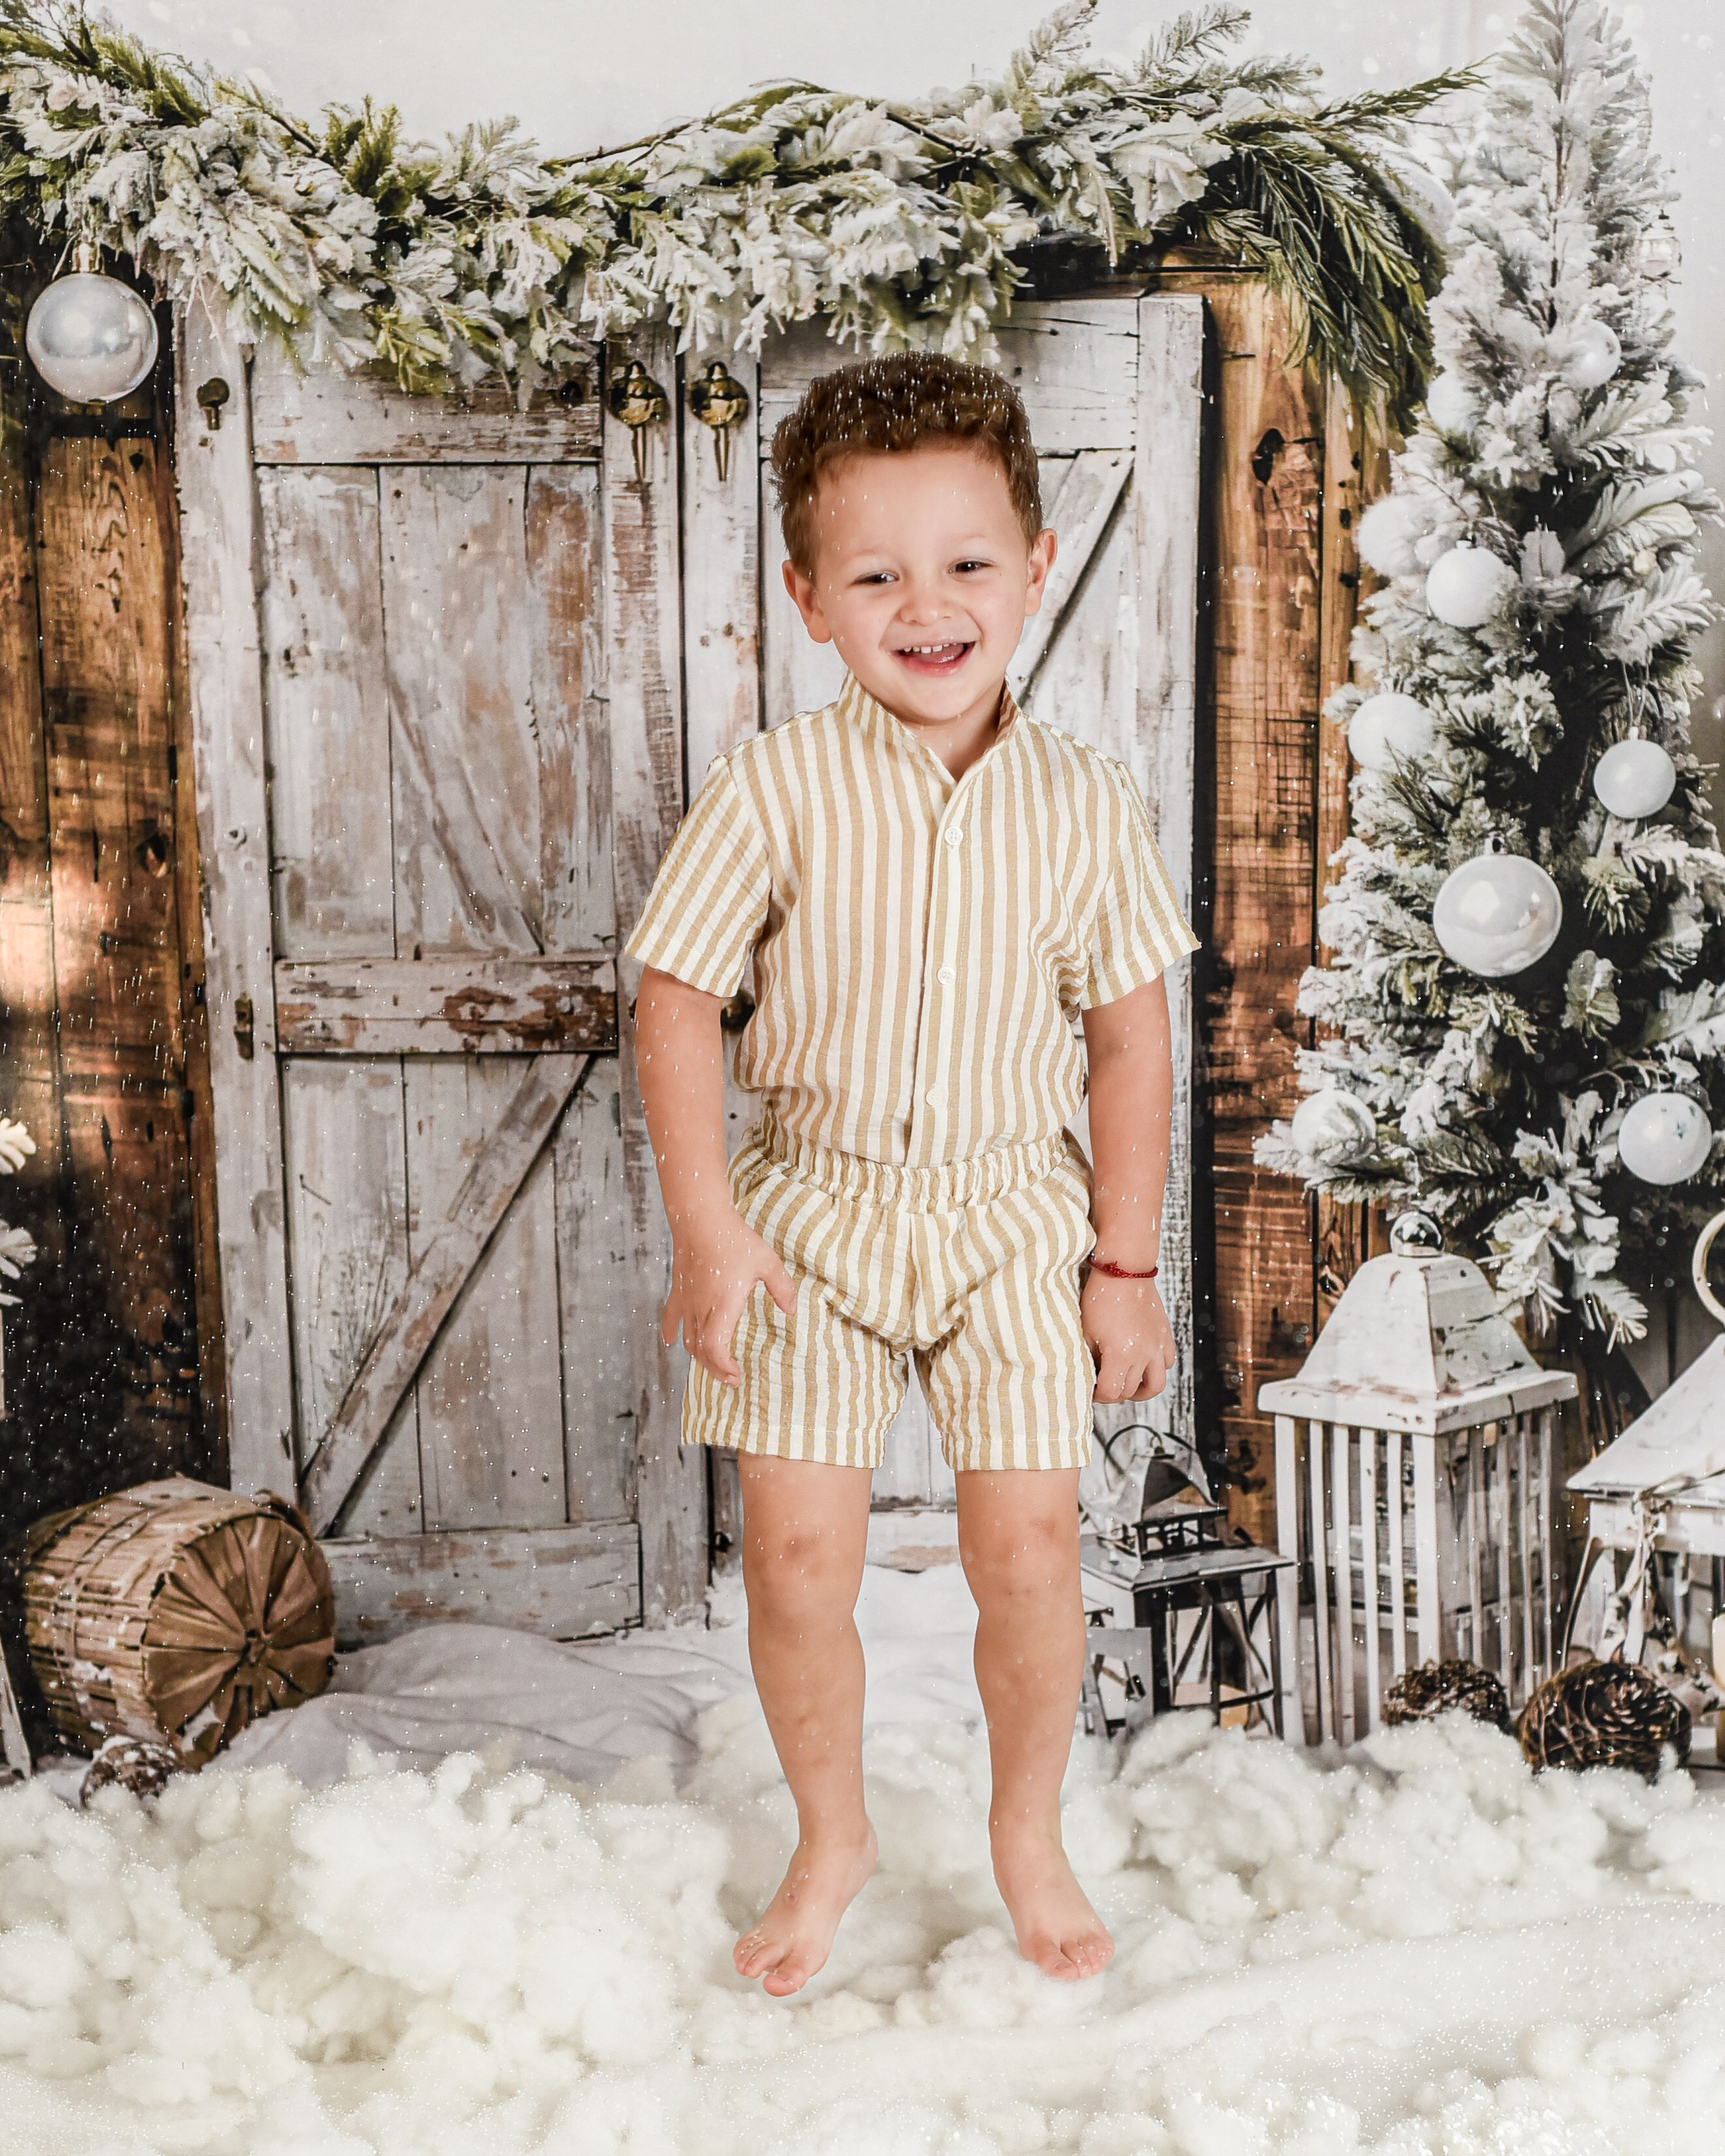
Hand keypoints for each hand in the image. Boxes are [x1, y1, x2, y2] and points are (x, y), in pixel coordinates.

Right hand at [662, 1206, 796, 1387]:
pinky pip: (670, 1318)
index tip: (736, 1376)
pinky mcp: (677, 1291)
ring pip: (687, 1339)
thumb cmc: (735, 1239)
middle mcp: (701, 1307)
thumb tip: (792, 1311)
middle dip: (716, 1369)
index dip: (722, 1367)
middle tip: (731, 1378)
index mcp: (723, 1304)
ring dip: (699, 1356)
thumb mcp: (767, 1262)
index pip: (714, 1347)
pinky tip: (671, 1342)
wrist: (701, 1219)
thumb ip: (781, 1288)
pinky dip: (670, 1333)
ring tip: (714, 1363)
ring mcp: (686, 1301)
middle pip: (701, 1350)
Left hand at [1081, 1272, 1173, 1401]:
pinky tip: (1142, 1363)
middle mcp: (1143, 1355)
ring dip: (1141, 1391)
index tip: (1091, 1389)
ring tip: (1128, 1385)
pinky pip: (1166, 1364)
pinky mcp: (1165, 1336)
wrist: (1125, 1272)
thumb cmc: (1102, 1298)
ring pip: (1156, 1385)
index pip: (1110, 1392)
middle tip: (1103, 1385)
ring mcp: (1158, 1346)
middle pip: (1129, 1391)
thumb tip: (1088, 1375)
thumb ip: (1088, 1358)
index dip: (1097, 1395)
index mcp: (1120, 1355)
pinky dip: (1155, 1369)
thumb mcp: (1086, 1331)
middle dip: (1114, 1393)